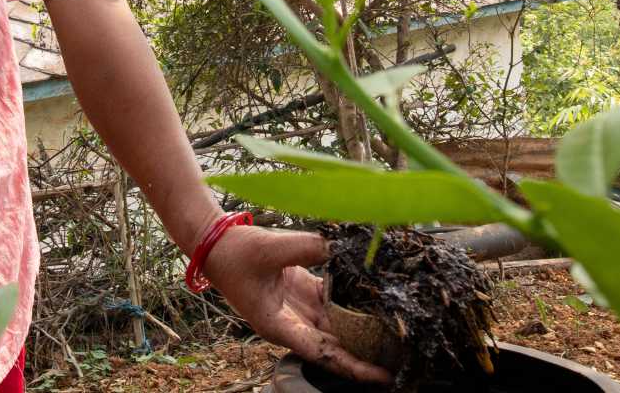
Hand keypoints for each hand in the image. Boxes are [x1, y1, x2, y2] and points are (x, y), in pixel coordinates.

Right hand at [201, 225, 392, 383]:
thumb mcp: (271, 249)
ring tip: (399, 334)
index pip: (323, 355)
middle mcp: (292, 324)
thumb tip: (343, 245)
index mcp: (279, 327)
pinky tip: (378, 297)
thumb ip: (308, 247)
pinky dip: (355, 300)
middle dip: (369, 354)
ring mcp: (299, 309)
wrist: (215, 243)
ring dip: (366, 330)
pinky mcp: (304, 292)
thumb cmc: (234, 253)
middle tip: (404, 357)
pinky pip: (336, 301)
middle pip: (337, 347)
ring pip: (340, 327)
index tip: (383, 377)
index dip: (354, 367)